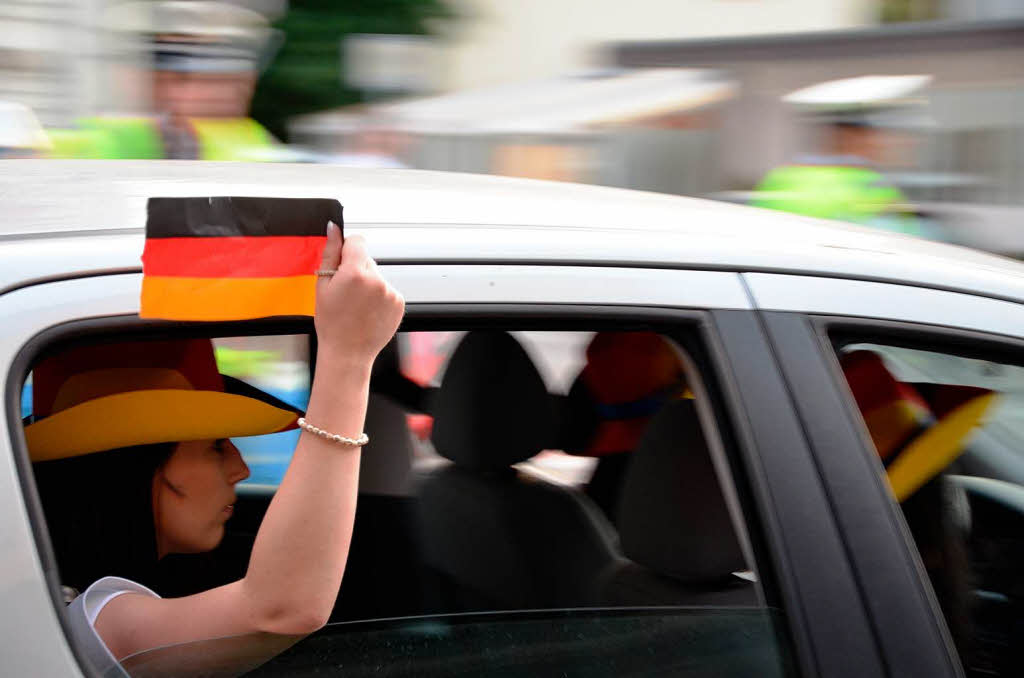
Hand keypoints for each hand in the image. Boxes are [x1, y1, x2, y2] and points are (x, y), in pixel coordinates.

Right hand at [314, 223, 403, 364]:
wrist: (348, 352)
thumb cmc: (331, 323)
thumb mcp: (323, 286)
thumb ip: (330, 253)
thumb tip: (334, 228)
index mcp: (356, 272)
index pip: (358, 241)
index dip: (348, 249)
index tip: (342, 263)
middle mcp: (377, 280)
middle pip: (367, 259)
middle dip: (356, 269)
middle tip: (345, 292)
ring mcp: (391, 291)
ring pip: (377, 275)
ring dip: (368, 284)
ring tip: (357, 305)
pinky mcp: (399, 302)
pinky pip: (387, 289)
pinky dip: (378, 296)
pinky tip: (368, 311)